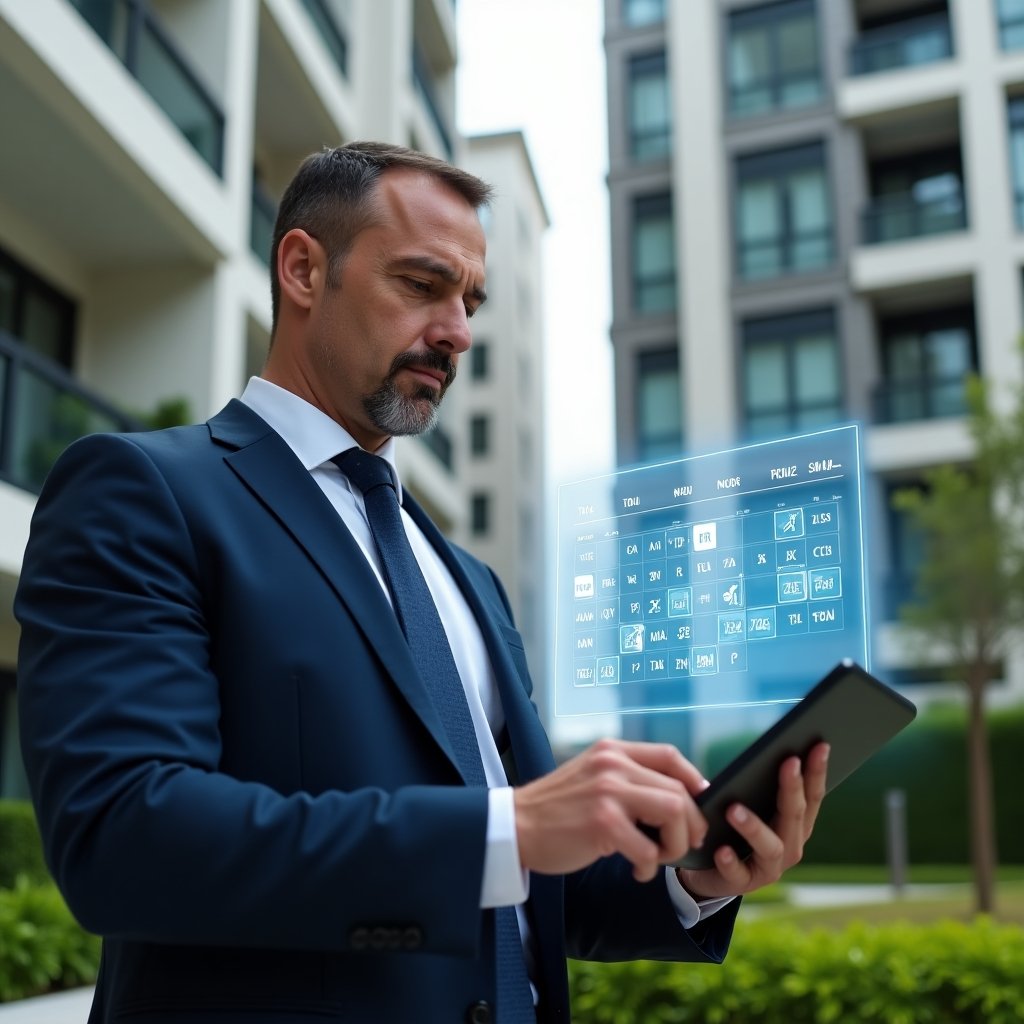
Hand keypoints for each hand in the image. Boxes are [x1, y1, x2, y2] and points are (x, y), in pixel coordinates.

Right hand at [514, 739, 708, 882]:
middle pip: (679, 790)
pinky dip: (650, 868)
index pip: (670, 755)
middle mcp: (613, 764)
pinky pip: (649, 850)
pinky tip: (636, 871)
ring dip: (675, 844)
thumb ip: (626, 777)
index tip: (697, 804)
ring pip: (673, 813)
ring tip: (657, 857)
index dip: (693, 780)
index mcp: (612, 750)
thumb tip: (677, 797)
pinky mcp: (603, 822)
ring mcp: (608, 791)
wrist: (515, 826)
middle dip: (690, 824)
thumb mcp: (591, 776)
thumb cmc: (557, 809)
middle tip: (679, 845)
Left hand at [676, 741, 829, 899]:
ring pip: (771, 846)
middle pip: (795, 816)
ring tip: (734, 809)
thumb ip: (757, 782)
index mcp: (796, 824)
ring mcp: (769, 868)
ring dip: (754, 826)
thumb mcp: (748, 802)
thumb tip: (764, 751)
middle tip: (788, 762)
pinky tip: (721, 850)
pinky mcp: (741, 884)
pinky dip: (730, 861)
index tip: (820, 745)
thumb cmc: (734, 826)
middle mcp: (790, 846)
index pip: (813, 795)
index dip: (818, 771)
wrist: (709, 869)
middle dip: (793, 788)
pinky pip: (737, 873)